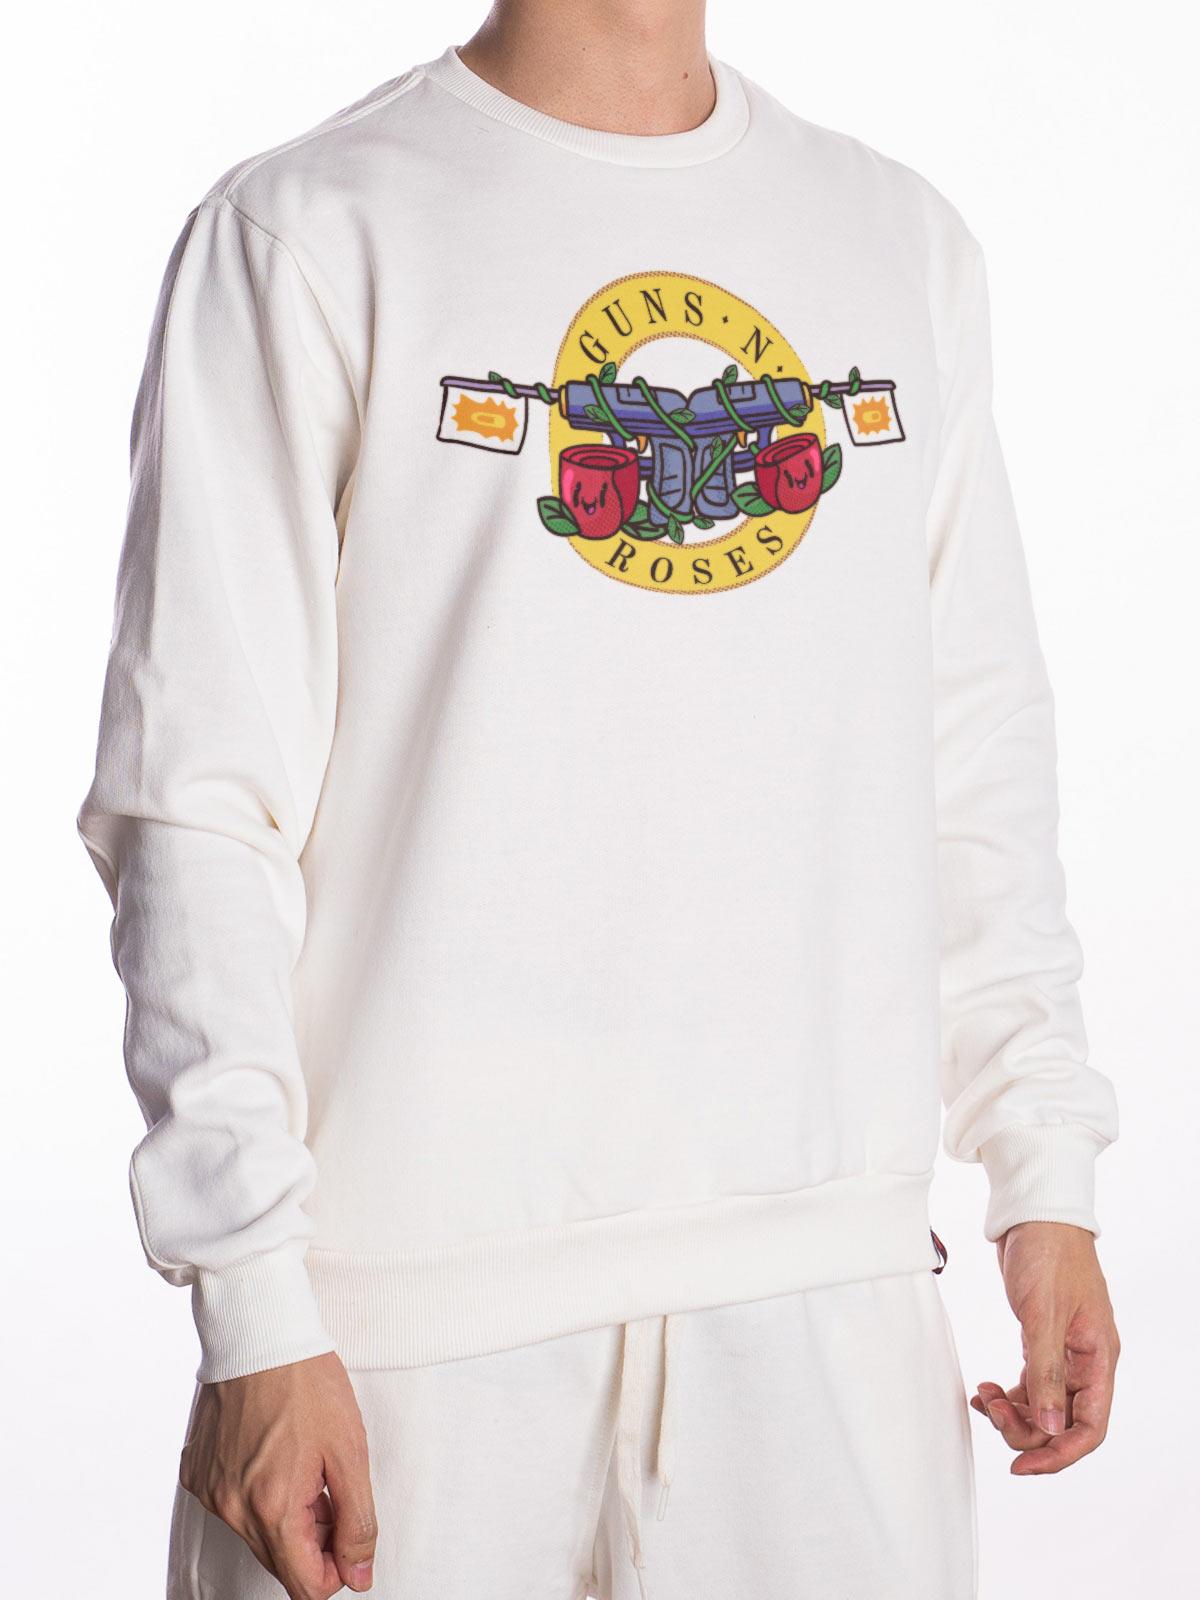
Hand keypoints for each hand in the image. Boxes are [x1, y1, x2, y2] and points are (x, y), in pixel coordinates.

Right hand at [179, 1351, 376, 1598]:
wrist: (260, 1331)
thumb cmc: (308, 1383)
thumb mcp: (350, 1452)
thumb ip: (358, 1522)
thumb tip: (360, 1576)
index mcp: (272, 1509)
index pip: (305, 1586)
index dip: (338, 1569)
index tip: (349, 1534)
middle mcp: (231, 1510)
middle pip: (281, 1561)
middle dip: (314, 1537)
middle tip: (329, 1486)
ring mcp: (209, 1491)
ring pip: (256, 1533)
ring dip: (286, 1514)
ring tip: (303, 1462)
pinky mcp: (196, 1471)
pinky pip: (231, 1503)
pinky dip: (256, 1492)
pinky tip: (272, 1452)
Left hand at [971, 1220, 1119, 1474]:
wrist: (1036, 1216)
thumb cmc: (1048, 1256)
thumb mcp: (1044, 1315)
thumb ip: (1047, 1373)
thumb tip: (1053, 1430)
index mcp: (1098, 1360)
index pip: (1089, 1427)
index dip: (1058, 1454)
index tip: (1020, 1465)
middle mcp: (1085, 1363)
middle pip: (1063, 1423)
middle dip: (1025, 1428)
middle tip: (987, 1408)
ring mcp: (1064, 1353)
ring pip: (1044, 1406)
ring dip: (1012, 1412)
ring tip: (981, 1396)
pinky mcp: (1042, 1342)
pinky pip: (1030, 1385)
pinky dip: (1008, 1394)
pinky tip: (983, 1391)